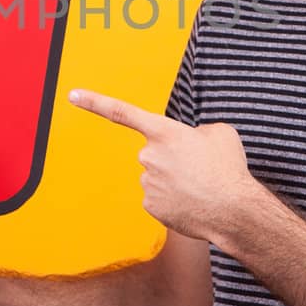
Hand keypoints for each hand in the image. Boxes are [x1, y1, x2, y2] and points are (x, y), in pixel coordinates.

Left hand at [68, 87, 263, 242]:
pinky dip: (174, 199)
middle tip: (199, 169)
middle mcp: (149, 155)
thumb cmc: (228, 169)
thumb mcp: (220, 133)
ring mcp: (147, 182)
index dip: (95, 102)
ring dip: (175, 180)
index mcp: (164, 132)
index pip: (122, 112)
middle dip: (172, 159)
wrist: (232, 210)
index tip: (73, 95)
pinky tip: (192, 202)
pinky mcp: (150, 206)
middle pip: (154, 153)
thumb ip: (196, 131)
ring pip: (157, 176)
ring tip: (200, 187)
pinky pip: (159, 197)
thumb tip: (190, 142)